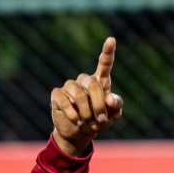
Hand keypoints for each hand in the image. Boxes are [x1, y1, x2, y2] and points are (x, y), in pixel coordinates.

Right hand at [51, 37, 121, 156]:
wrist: (77, 132)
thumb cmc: (97, 121)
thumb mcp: (112, 115)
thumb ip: (116, 105)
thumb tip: (110, 98)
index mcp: (100, 81)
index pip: (105, 64)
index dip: (108, 52)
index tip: (111, 40)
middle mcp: (84, 80)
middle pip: (93, 85)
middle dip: (98, 104)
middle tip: (100, 120)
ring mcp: (69, 86)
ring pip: (79, 95)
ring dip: (86, 111)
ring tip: (87, 122)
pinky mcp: (57, 95)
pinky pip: (65, 101)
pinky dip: (73, 113)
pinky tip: (77, 120)